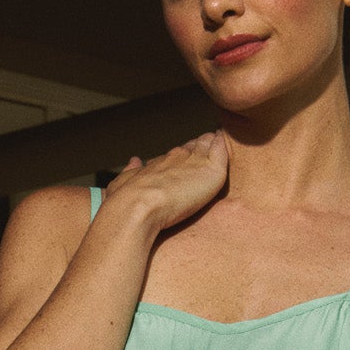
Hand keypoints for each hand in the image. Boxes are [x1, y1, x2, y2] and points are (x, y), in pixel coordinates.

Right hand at [104, 132, 228, 235]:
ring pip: (209, 145)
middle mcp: (178, 157)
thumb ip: (131, 172)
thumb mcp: (123, 183)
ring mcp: (195, 162)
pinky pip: (222, 152)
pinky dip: (224, 148)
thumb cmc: (127, 201)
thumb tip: (134, 160)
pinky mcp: (211, 170)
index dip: (186, 154)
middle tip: (211, 145)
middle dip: (202, 146)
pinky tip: (226, 144)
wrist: (138, 206)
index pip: (178, 154)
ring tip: (221, 143)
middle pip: (195, 147)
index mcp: (161, 163)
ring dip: (214, 144)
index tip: (191, 155)